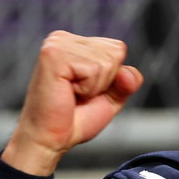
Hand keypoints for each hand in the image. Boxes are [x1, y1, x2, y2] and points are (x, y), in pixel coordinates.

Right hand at [2, 31, 143, 175]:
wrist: (50, 140)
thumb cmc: (73, 120)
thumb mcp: (110, 99)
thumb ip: (127, 83)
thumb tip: (128, 73)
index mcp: (74, 43)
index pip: (118, 49)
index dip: (111, 77)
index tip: (85, 90)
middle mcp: (63, 38)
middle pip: (116, 52)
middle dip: (104, 82)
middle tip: (77, 95)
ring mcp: (57, 44)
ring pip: (106, 62)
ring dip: (94, 87)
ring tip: (71, 94)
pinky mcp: (53, 54)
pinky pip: (94, 69)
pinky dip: (87, 88)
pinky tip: (67, 92)